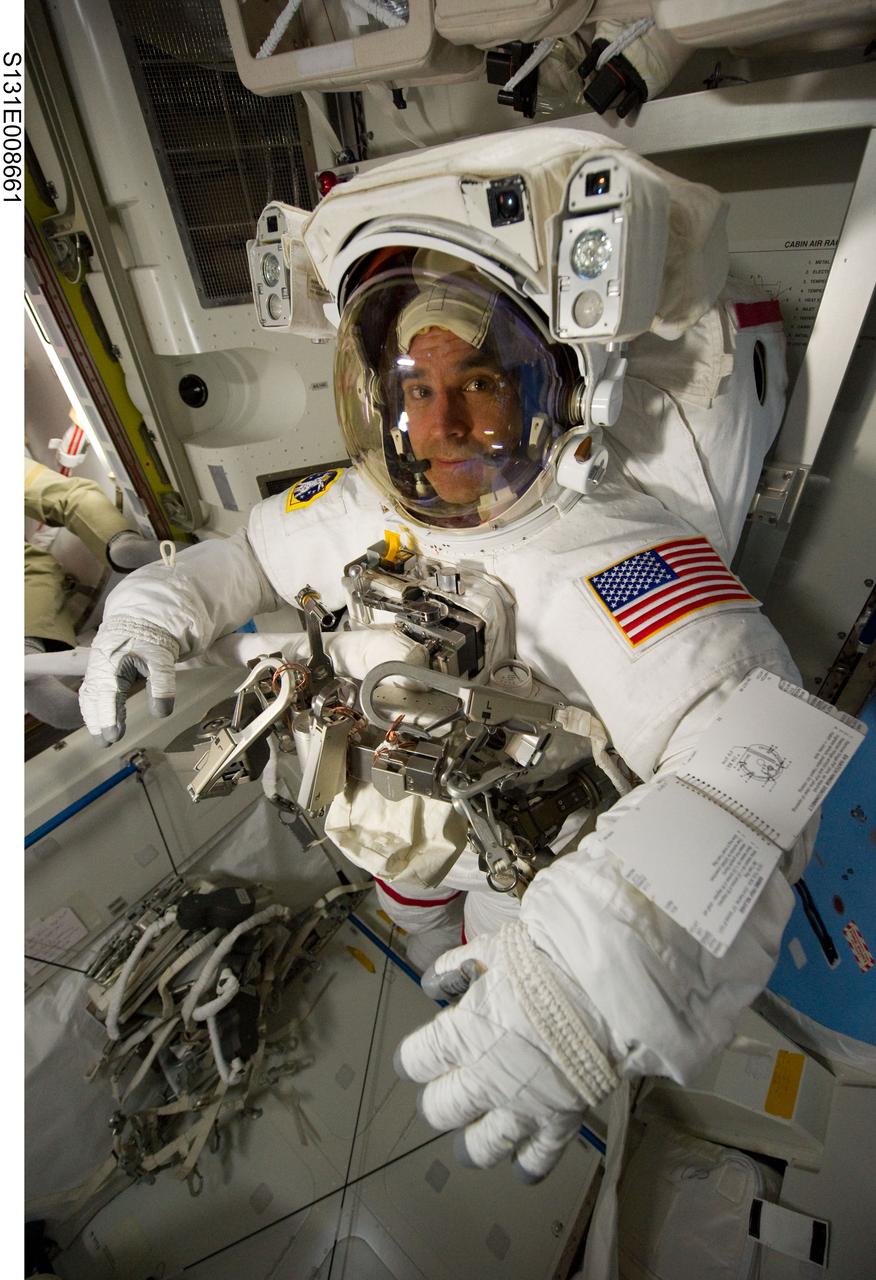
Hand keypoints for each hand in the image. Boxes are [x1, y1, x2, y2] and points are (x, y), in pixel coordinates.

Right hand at [79, 617, 178, 744]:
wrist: (141, 617)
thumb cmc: (150, 638)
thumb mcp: (161, 660)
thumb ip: (162, 686)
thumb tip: (161, 713)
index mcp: (113, 665)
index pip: (108, 696)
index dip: (109, 717)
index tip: (112, 736)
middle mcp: (100, 668)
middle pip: (94, 699)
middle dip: (98, 722)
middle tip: (106, 743)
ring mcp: (98, 668)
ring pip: (90, 696)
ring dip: (94, 716)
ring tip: (102, 736)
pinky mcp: (100, 668)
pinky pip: (92, 690)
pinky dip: (93, 705)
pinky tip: (99, 717)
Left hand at [393, 922, 617, 1181]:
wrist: (605, 984)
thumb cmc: (545, 958)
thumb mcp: (489, 949)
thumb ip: (453, 970)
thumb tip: (432, 986)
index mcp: (461, 1035)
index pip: (416, 1061)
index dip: (414, 1058)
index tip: (419, 1057)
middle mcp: (484, 1078)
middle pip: (440, 1109)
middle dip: (439, 1100)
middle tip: (448, 1090)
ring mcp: (521, 1106)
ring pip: (480, 1148)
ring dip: (471, 1143)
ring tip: (472, 1137)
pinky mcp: (560, 1120)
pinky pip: (537, 1160)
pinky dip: (525, 1165)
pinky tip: (519, 1164)